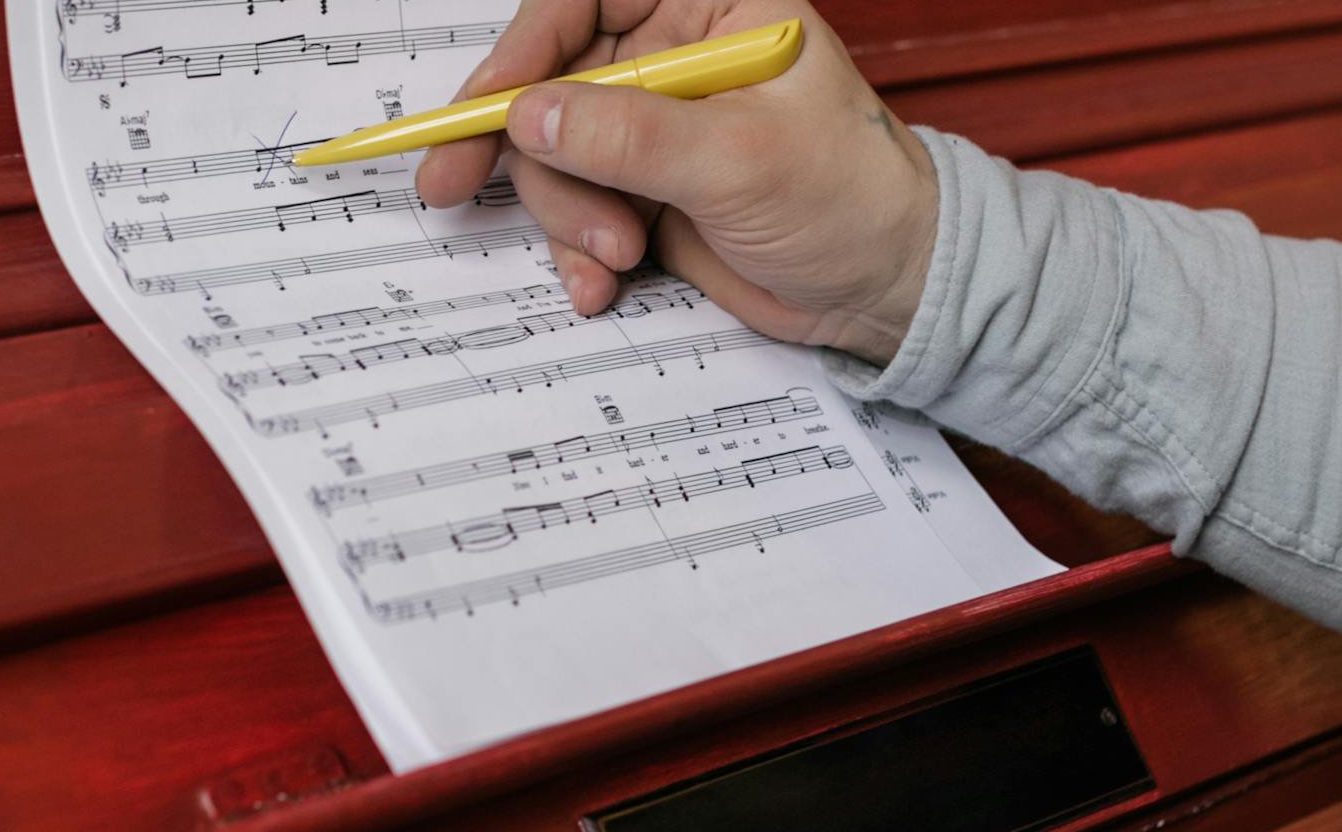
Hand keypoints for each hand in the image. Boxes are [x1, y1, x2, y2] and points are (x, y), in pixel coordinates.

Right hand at [416, 0, 939, 364]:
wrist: (883, 292)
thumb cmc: (849, 200)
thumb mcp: (736, 161)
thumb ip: (628, 134)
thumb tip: (531, 113)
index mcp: (712, 7)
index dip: (524, 47)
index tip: (483, 105)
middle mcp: (675, 56)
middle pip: (552, 82)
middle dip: (531, 152)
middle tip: (458, 191)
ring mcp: (655, 129)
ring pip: (554, 157)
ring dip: (566, 216)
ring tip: (617, 255)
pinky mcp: (646, 193)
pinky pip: (574, 210)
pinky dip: (577, 251)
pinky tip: (602, 283)